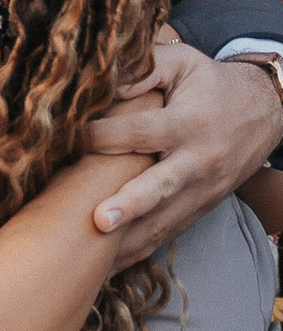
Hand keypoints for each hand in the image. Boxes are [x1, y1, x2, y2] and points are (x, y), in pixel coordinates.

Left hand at [87, 44, 282, 267]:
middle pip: (159, 187)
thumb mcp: (184, 62)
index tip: (67, 140)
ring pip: (162, 222)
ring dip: (128, 242)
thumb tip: (108, 83)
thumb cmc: (212, 84)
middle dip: (129, 205)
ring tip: (93, 262)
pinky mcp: (202, 208)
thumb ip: (147, 68)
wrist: (266, 111)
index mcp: (186, 124)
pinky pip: (169, 233)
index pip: (138, 132)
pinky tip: (109, 267)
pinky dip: (140, 251)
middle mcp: (196, 161)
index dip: (101, 135)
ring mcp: (202, 190)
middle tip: (99, 221)